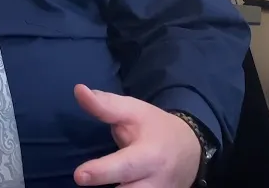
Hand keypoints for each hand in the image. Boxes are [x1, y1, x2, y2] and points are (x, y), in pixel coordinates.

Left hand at [72, 85, 200, 187]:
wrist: (190, 149)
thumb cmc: (155, 128)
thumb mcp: (133, 111)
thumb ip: (105, 106)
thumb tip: (78, 90)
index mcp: (149, 155)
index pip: (125, 167)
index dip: (102, 172)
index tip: (79, 176)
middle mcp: (155, 182)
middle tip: (83, 182)